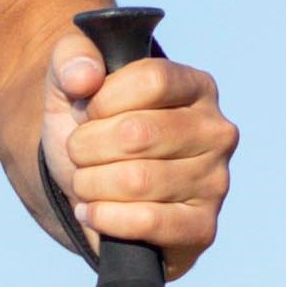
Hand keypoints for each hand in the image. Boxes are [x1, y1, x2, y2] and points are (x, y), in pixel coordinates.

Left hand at [43, 19, 238, 267]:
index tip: (88, 111)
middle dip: (87, 146)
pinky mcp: (201, 228)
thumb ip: (71, 58)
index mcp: (197, 87)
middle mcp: (216, 132)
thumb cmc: (88, 130)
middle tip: (80, 153)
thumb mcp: (69, 82)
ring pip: (136, 180)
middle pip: (138, 133)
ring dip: (90, 183)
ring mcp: (215, 182)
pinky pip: (147, 221)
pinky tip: (92, 210)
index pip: (151, 80)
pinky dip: (105, 217)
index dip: (104, 99)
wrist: (86, 189)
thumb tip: (85, 78)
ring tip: (86, 181)